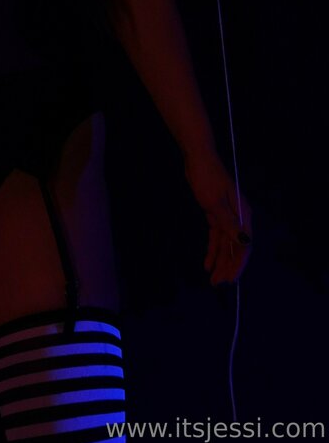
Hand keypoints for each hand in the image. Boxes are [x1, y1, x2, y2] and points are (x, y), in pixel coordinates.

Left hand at [182, 147, 251, 285]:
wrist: (198, 159)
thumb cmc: (207, 178)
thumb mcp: (216, 204)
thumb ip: (229, 225)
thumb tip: (245, 244)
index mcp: (243, 215)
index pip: (244, 246)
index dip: (238, 264)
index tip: (230, 279)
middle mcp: (238, 218)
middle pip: (235, 247)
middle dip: (227, 266)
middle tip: (218, 283)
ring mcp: (227, 216)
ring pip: (225, 244)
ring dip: (219, 260)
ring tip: (212, 277)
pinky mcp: (216, 213)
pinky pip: (216, 236)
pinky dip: (212, 249)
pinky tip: (208, 262)